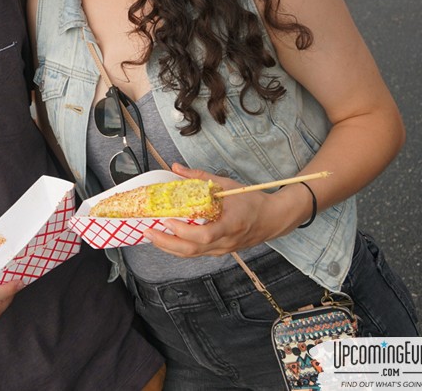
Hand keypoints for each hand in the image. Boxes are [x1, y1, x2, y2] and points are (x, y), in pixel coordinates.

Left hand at [141, 163, 293, 257]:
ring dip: (169, 247)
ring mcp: (223, 249)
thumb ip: (200, 177)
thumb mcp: (227, 185)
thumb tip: (176, 168)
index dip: (183, 231)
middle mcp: (225, 241)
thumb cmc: (251, 201)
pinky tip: (167, 240)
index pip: (204, 235)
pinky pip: (196, 253)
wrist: (273, 219)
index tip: (168, 221)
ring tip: (151, 236)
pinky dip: (179, 248)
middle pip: (192, 250)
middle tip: (148, 232)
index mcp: (230, 224)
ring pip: (192, 254)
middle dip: (166, 243)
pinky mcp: (220, 251)